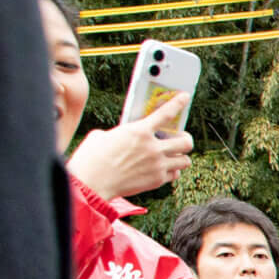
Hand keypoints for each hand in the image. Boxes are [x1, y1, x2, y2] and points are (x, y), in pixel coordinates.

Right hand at [66, 96, 193, 201]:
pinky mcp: (157, 180)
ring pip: (185, 160)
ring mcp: (157, 165)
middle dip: (185, 138)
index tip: (185, 96)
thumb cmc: (92, 158)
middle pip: (186, 141)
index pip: (165, 113)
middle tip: (179, 138)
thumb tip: (131, 135)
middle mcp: (152, 148)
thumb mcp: (105, 136)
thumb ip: (124, 133)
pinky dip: (172, 170)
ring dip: (180, 156)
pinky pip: (175, 174)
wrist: (91, 182)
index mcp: (138, 131)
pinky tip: (163, 168)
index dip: (178, 103)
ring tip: (172, 155)